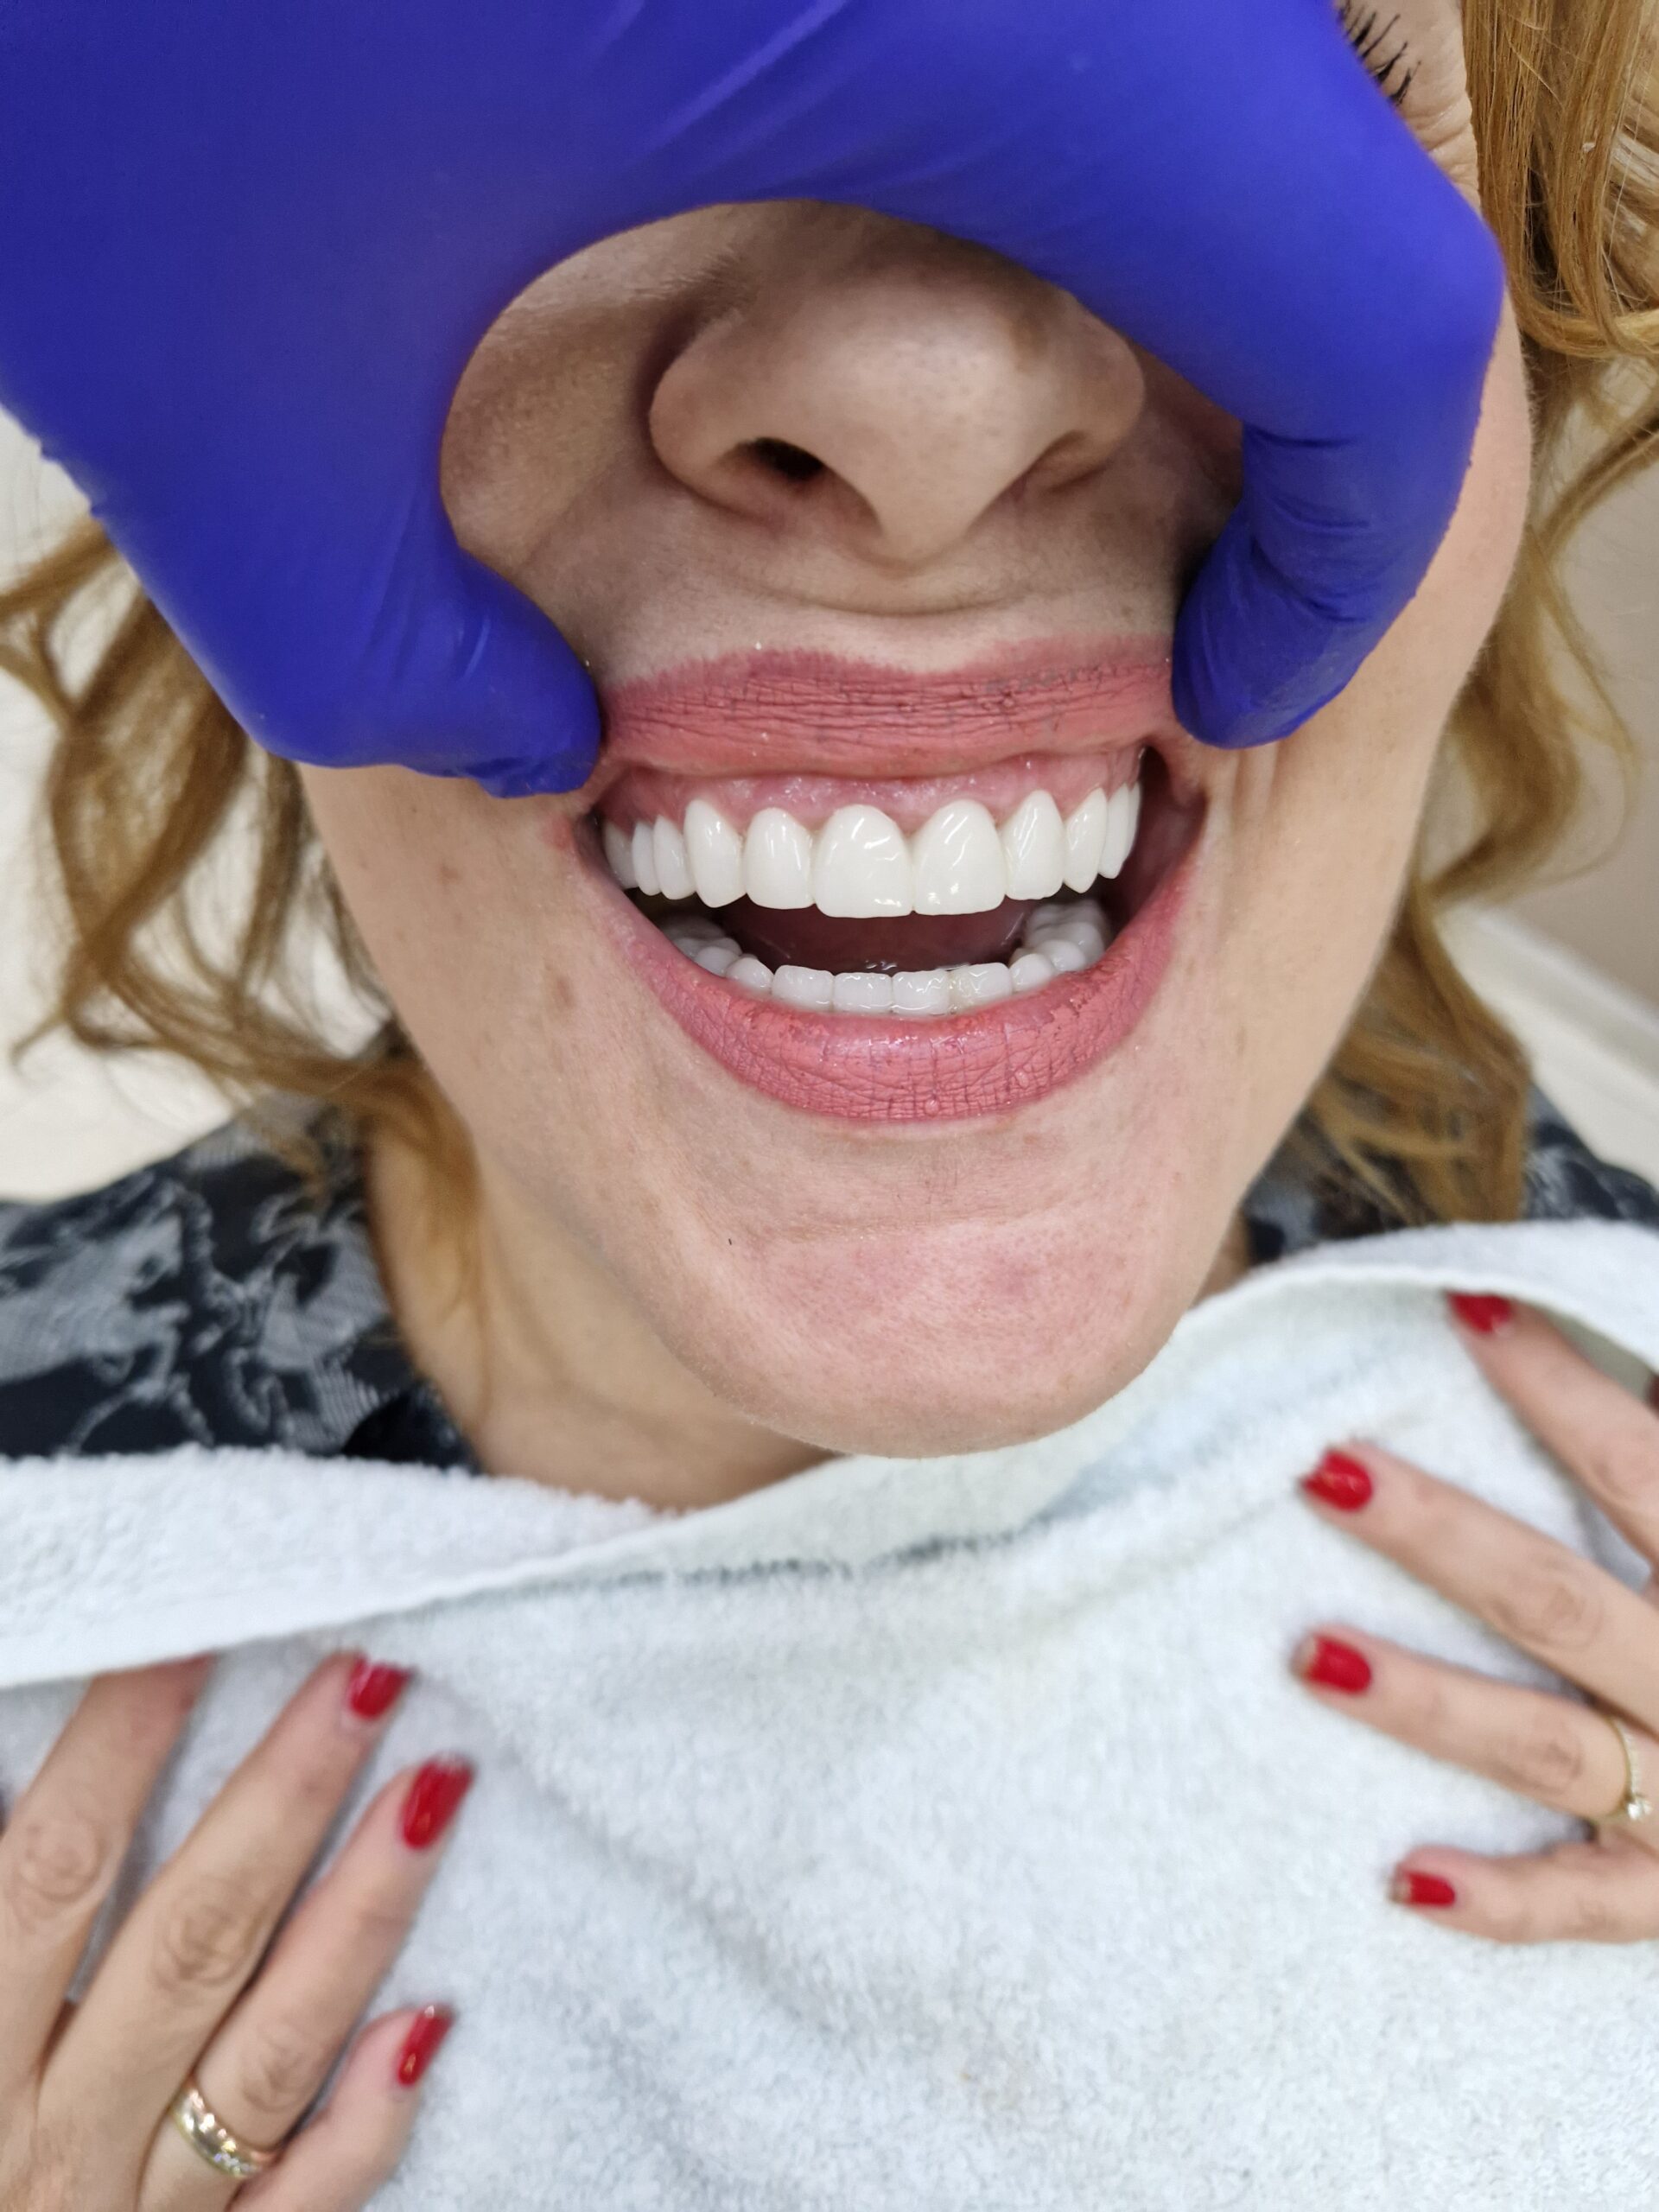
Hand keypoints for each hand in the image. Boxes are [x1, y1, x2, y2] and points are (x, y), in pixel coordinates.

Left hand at [0, 0, 1502, 794]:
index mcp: (962, 3)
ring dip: (1200, 177)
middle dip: (1311, 349)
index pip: (1370, 314)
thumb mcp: (209, 409)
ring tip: (1068, 343)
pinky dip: (1071, 61)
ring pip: (1217, 1)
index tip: (1224, 693)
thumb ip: (407, 664)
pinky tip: (893, 133)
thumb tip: (533, 747)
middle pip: (1334, 105)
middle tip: (1185, 520)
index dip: (1351, 552)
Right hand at [0, 1652, 467, 2207]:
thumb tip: (8, 1779)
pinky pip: (298, 2204)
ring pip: (268, 2050)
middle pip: (187, 1937)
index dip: (122, 1742)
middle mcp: (50, 2135)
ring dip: (360, 1913)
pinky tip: (433, 2023)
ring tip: (440, 1787)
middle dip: (284, 1796)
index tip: (199, 1628)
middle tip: (370, 1672)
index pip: (51, 1867)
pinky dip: (364, 2122)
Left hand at [1292, 1292, 1658, 1942]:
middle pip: (1555, 1599)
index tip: (1460, 1304)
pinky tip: (1403, 1877)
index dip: (1557, 1385)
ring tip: (1308, 1654)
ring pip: (1541, 1743)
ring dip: (1428, 1703)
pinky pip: (1581, 1905)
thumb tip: (1632, 1345)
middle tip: (1322, 1470)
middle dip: (1440, 1535)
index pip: (1639, 1466)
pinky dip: (1501, 1900)